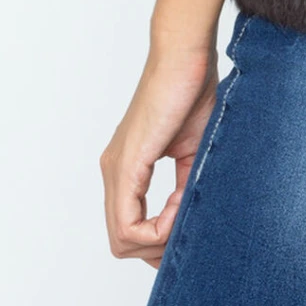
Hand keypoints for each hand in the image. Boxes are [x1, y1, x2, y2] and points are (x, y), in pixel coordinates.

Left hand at [100, 43, 217, 268]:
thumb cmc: (192, 94)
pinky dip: (158, 228)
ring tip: (187, 210)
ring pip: (122, 239)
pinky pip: (129, 224)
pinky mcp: (126, 164)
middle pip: (122, 243)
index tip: (189, 221)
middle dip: (157, 248)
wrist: (186, 57)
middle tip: (188, 228)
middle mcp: (113, 172)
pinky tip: (180, 206)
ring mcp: (115, 169)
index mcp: (126, 170)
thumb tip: (183, 224)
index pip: (129, 230)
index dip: (160, 240)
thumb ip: (182, 189)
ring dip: (160, 239)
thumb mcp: (191, 153)